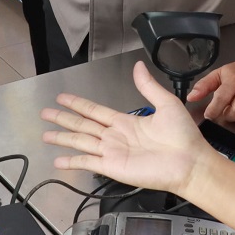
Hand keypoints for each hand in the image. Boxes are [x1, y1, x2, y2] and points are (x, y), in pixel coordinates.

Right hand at [42, 61, 214, 195]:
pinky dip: (72, 162)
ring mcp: (112, 152)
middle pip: (82, 125)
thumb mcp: (166, 104)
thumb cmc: (182, 136)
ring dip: (62, 138)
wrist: (189, 162)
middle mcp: (115, 136)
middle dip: (63, 119)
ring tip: (45, 135)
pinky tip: (58, 160)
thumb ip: (148, 87)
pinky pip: (88, 163)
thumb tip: (137, 66)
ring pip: (80, 142)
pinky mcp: (112, 167)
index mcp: (126, 121)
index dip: (78, 104)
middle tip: (45, 113)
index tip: (63, 97)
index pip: (95, 111)